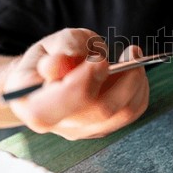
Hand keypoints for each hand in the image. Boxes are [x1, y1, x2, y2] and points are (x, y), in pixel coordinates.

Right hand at [4, 28, 148, 139]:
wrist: (52, 74)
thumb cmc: (52, 56)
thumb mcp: (54, 42)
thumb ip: (60, 49)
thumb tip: (58, 64)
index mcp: (31, 103)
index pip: (56, 106)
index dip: (82, 84)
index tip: (100, 60)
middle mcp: (58, 124)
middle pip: (100, 110)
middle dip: (124, 78)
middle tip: (131, 51)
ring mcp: (83, 130)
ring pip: (123, 112)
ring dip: (137, 80)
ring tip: (133, 55)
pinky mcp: (103, 128)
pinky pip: (132, 112)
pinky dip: (140, 89)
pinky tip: (133, 70)